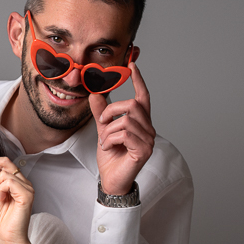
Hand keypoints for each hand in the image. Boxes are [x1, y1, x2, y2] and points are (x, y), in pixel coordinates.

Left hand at [89, 62, 155, 195]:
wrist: (111, 179)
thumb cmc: (111, 156)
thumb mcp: (103, 130)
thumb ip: (101, 113)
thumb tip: (95, 94)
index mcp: (140, 122)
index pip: (143, 97)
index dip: (139, 80)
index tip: (132, 64)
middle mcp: (148, 129)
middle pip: (132, 105)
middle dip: (112, 111)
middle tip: (102, 123)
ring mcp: (148, 140)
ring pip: (126, 120)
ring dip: (108, 130)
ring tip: (105, 141)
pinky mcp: (144, 150)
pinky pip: (124, 134)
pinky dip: (110, 139)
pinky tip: (108, 147)